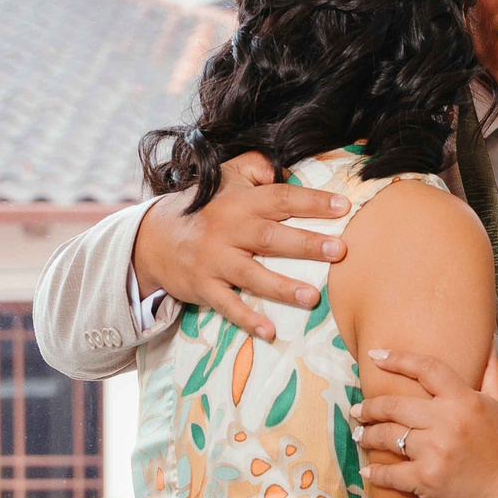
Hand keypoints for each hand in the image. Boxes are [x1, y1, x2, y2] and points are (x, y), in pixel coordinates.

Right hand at [135, 151, 349, 340]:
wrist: (153, 238)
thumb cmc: (204, 208)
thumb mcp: (226, 177)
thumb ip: (256, 166)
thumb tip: (284, 168)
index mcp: (240, 202)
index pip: (280, 198)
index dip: (312, 202)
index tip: (344, 207)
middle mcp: (228, 230)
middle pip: (271, 237)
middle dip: (306, 244)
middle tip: (340, 250)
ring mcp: (215, 261)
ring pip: (252, 274)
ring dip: (282, 287)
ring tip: (312, 298)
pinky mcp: (204, 287)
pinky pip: (227, 305)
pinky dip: (247, 319)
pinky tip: (269, 331)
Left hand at [356, 350, 497, 497]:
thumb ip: (490, 374)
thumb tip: (488, 343)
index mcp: (465, 401)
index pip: (426, 369)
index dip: (397, 359)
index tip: (375, 355)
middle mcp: (447, 423)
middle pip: (394, 405)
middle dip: (370, 407)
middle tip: (358, 410)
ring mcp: (434, 451)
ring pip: (387, 436)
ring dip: (367, 435)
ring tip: (360, 435)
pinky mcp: (425, 480)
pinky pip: (390, 473)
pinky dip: (375, 473)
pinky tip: (367, 471)